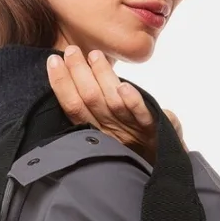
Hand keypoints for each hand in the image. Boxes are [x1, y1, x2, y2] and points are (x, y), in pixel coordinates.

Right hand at [47, 46, 186, 162]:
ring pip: (112, 102)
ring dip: (102, 77)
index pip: (74, 107)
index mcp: (97, 131)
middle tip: (71, 52)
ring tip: (94, 56)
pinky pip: (141, 115)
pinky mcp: (153, 131)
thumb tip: (89, 67)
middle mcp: (110, 131)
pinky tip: (124, 87)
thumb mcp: (116, 126)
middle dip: (78, 74)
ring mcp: (131, 130)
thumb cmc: (138, 147)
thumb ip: (105, 101)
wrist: (166, 169)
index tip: (53, 60)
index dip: (62, 84)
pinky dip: (133, 102)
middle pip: (89, 100)